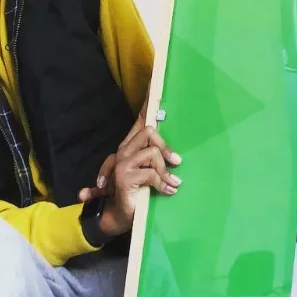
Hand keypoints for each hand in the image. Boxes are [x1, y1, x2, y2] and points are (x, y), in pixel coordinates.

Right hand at [77, 108, 180, 239]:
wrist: (119, 216)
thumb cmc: (137, 192)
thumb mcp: (149, 173)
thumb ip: (158, 161)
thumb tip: (177, 159)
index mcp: (130, 146)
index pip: (141, 119)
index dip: (148, 102)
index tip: (155, 81)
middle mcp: (123, 150)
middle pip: (149, 132)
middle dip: (166, 148)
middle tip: (177, 163)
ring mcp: (122, 163)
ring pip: (152, 154)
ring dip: (165, 172)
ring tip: (172, 184)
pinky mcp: (124, 177)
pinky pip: (151, 173)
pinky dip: (162, 184)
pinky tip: (167, 191)